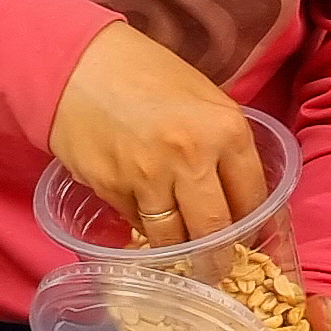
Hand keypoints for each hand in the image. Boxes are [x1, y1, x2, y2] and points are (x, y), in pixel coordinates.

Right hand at [49, 23, 265, 243]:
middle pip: (215, 230)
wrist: (76, 63)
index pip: (253, 198)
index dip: (252, 224)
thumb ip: (223, 142)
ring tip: (183, 257)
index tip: (247, 236)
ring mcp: (148, 178)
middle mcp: (191, 158)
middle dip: (219, 257)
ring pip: (173, 238)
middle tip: (218, 266)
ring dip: (180, 251)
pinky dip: (144, 226)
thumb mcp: (203, 96)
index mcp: (225, 130)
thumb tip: (237, 189)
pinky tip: (145, 218)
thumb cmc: (144, 72)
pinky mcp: (110, 189)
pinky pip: (136, 223)